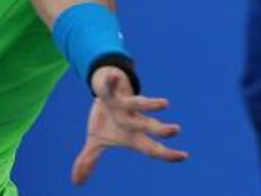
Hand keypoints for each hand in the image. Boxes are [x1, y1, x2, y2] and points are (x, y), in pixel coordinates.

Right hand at [71, 67, 187, 184]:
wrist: (106, 88)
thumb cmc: (108, 117)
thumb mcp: (97, 140)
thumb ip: (90, 161)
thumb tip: (76, 183)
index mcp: (131, 134)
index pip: (151, 147)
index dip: (166, 154)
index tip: (184, 155)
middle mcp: (131, 119)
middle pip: (147, 126)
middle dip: (160, 130)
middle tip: (176, 130)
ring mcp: (123, 104)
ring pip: (138, 104)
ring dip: (150, 104)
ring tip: (166, 103)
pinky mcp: (112, 91)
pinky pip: (110, 87)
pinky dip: (110, 81)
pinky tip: (113, 76)